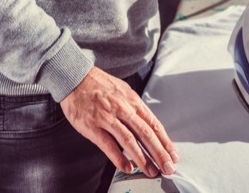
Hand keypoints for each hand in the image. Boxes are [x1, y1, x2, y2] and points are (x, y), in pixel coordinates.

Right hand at [59, 66, 178, 176]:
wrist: (76, 77)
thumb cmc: (100, 85)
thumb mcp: (124, 91)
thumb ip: (135, 108)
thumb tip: (148, 124)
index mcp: (133, 101)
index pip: (154, 124)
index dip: (165, 141)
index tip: (172, 155)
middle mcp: (124, 109)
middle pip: (146, 133)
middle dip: (159, 153)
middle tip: (168, 167)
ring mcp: (108, 117)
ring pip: (129, 140)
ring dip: (142, 158)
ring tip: (151, 170)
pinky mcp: (93, 126)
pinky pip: (108, 144)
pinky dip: (119, 157)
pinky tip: (127, 167)